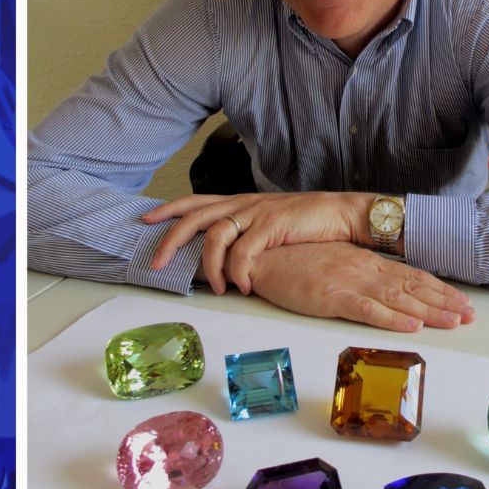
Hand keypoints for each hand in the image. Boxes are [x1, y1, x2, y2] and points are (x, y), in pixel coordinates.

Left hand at [143, 191, 370, 294]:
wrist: (343, 213)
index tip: (145, 220)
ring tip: (216, 287)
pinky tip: (244, 285)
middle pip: (194, 217)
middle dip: (169, 241)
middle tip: (156, 264)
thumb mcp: (271, 222)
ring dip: (210, 266)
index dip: (168, 209)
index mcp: (241, 202)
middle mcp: (244, 204)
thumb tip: (230, 255)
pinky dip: (239, 271)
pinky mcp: (273, 225)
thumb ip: (248, 232)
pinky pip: (244, 251)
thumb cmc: (309, 222)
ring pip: (215, 236)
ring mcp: (257, 213)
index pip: (195, 201)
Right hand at [246, 242, 475, 332]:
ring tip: (454, 321)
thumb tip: (386, 287)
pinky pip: (367, 309)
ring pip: (399, 298)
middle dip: (445, 302)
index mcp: (368, 264)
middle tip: (472, 315)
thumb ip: (362, 275)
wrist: (263, 255)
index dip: (440, 290)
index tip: (462, 302)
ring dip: (429, 311)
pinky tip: (411, 324)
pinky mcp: (332, 297)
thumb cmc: (297, 261)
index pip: (413, 276)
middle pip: (414, 287)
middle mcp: (366, 271)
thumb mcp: (337, 264)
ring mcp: (351, 283)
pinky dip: (391, 317)